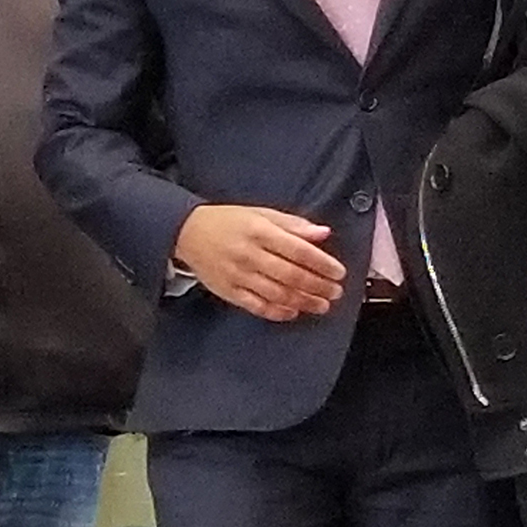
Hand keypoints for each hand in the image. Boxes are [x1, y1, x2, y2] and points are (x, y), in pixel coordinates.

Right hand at [172, 205, 344, 322]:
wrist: (187, 232)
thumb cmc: (228, 221)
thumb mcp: (261, 214)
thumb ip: (293, 225)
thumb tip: (323, 233)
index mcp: (259, 231)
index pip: (298, 250)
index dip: (322, 263)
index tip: (339, 272)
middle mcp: (249, 254)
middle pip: (291, 275)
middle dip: (318, 286)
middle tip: (335, 292)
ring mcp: (238, 275)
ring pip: (277, 293)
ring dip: (304, 301)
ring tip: (322, 305)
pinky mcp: (228, 291)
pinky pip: (257, 305)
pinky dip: (278, 311)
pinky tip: (293, 312)